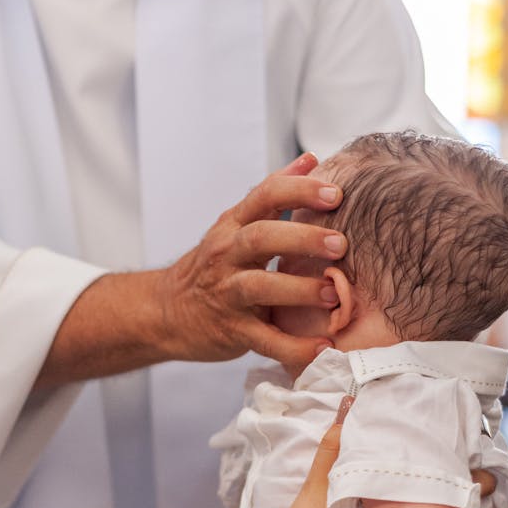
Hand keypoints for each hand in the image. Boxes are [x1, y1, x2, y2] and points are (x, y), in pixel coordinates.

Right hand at [156, 154, 347, 373]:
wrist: (167, 312)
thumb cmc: (215, 266)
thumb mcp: (236, 225)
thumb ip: (274, 196)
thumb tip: (311, 160)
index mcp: (233, 226)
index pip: (264, 196)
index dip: (299, 190)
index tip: (335, 193)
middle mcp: (227, 255)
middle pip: (261, 238)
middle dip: (303, 238)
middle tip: (340, 244)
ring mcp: (227, 294)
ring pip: (260, 287)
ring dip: (299, 289)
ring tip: (334, 293)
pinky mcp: (232, 331)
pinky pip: (265, 340)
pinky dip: (294, 347)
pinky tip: (324, 347)